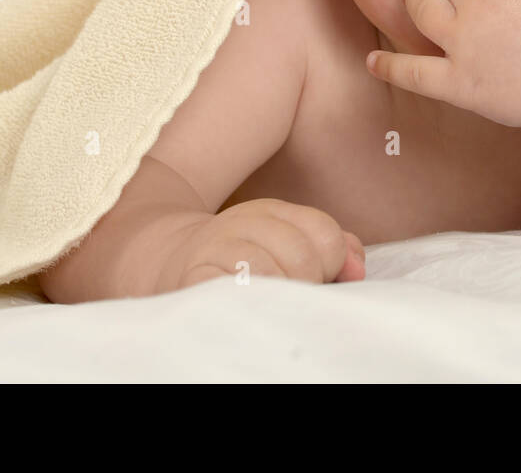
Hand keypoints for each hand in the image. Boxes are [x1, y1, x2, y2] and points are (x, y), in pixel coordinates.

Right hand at [154, 198, 365, 291]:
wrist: (165, 261)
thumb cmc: (243, 260)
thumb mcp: (287, 240)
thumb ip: (333, 248)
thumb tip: (355, 270)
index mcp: (272, 211)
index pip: (326, 236)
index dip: (331, 264)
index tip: (316, 278)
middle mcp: (243, 222)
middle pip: (303, 258)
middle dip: (306, 286)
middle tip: (290, 298)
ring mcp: (215, 249)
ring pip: (272, 276)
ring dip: (279, 299)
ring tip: (270, 307)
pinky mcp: (193, 280)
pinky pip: (235, 294)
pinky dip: (250, 303)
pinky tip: (251, 308)